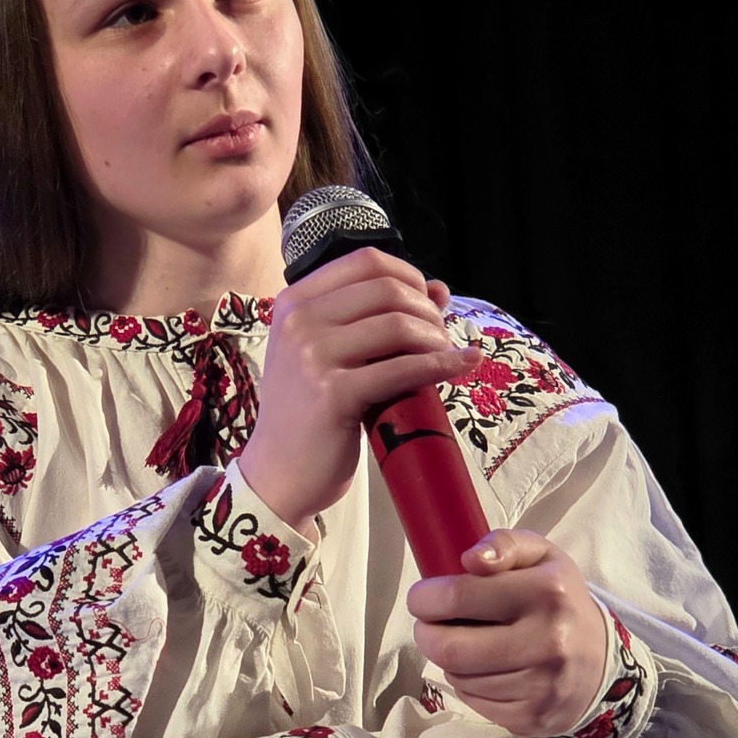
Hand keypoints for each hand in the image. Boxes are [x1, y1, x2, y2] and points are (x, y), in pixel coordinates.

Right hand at [238, 246, 481, 535]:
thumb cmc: (307, 416)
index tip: (428, 302)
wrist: (277, 475)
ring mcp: (312, 356)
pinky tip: (461, 366)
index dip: (409, 275)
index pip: (366, 262)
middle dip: (427, 310)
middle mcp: (299, 322)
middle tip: (441, 337)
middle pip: (387, 289)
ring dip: (436, 338)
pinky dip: (440, 365)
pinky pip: (402, 369)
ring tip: (446, 355)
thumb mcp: (331, 356)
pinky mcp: (334, 394)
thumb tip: (438, 289)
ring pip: (398, 325)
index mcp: (294, 303)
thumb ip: (376, 318)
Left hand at [406, 529, 607, 737]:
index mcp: (547, 592)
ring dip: (449, 660)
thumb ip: (505, 544)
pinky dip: (467, 684)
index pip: (459, 596)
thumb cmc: (559, 602)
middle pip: (450, 648)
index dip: (425, 598)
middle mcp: (546, 641)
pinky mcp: (531, 717)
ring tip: (465, 645)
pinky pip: (473, 701)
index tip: (422, 598)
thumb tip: (469, 559)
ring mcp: (540, 685)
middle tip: (429, 625)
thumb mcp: (542, 558)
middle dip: (426, 634)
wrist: (603, 665)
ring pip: (458, 677)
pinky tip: (483, 670)